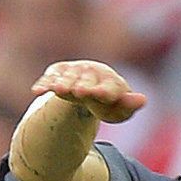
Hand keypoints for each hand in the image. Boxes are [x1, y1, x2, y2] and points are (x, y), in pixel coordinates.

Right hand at [30, 60, 145, 123]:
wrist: (89, 85)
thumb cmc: (107, 102)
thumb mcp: (119, 109)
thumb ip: (128, 105)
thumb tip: (143, 100)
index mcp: (109, 82)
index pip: (108, 87)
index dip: (105, 91)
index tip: (102, 94)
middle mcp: (91, 73)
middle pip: (86, 81)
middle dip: (83, 86)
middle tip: (79, 91)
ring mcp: (73, 71)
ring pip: (68, 78)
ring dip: (63, 83)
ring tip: (58, 89)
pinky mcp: (57, 72)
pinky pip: (50, 78)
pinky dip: (44, 84)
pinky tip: (37, 90)